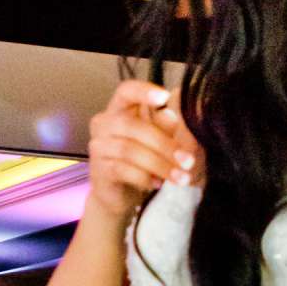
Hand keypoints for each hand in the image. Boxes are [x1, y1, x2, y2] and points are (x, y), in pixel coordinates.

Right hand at [87, 80, 200, 222]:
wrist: (119, 194)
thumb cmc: (141, 161)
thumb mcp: (159, 140)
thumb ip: (165, 127)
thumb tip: (172, 116)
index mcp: (119, 109)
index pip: (126, 91)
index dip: (143, 92)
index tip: (164, 98)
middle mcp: (103, 124)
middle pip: (133, 127)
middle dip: (165, 145)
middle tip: (188, 161)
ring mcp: (98, 147)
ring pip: (129, 151)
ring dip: (160, 165)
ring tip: (180, 177)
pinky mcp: (98, 170)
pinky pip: (122, 170)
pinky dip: (144, 177)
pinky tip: (157, 184)